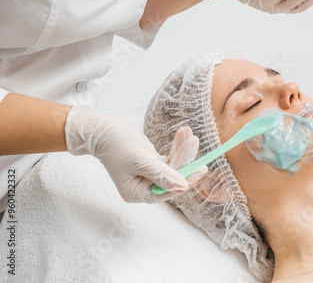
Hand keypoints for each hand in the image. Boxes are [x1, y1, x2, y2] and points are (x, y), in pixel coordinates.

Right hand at [64, 106, 203, 202]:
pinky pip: (171, 157)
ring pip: (174, 166)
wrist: (103, 128)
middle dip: (185, 159)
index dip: (184, 181)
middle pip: (173, 177)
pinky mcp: (154, 163)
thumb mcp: (140, 160)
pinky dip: (177, 146)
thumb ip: (161, 174)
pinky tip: (183, 134)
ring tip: (189, 134)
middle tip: (194, 142)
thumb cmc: (115, 144)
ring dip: (183, 150)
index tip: (199, 169)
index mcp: (137, 193)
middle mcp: (144, 187)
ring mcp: (150, 175)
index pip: (167, 191)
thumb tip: (182, 187)